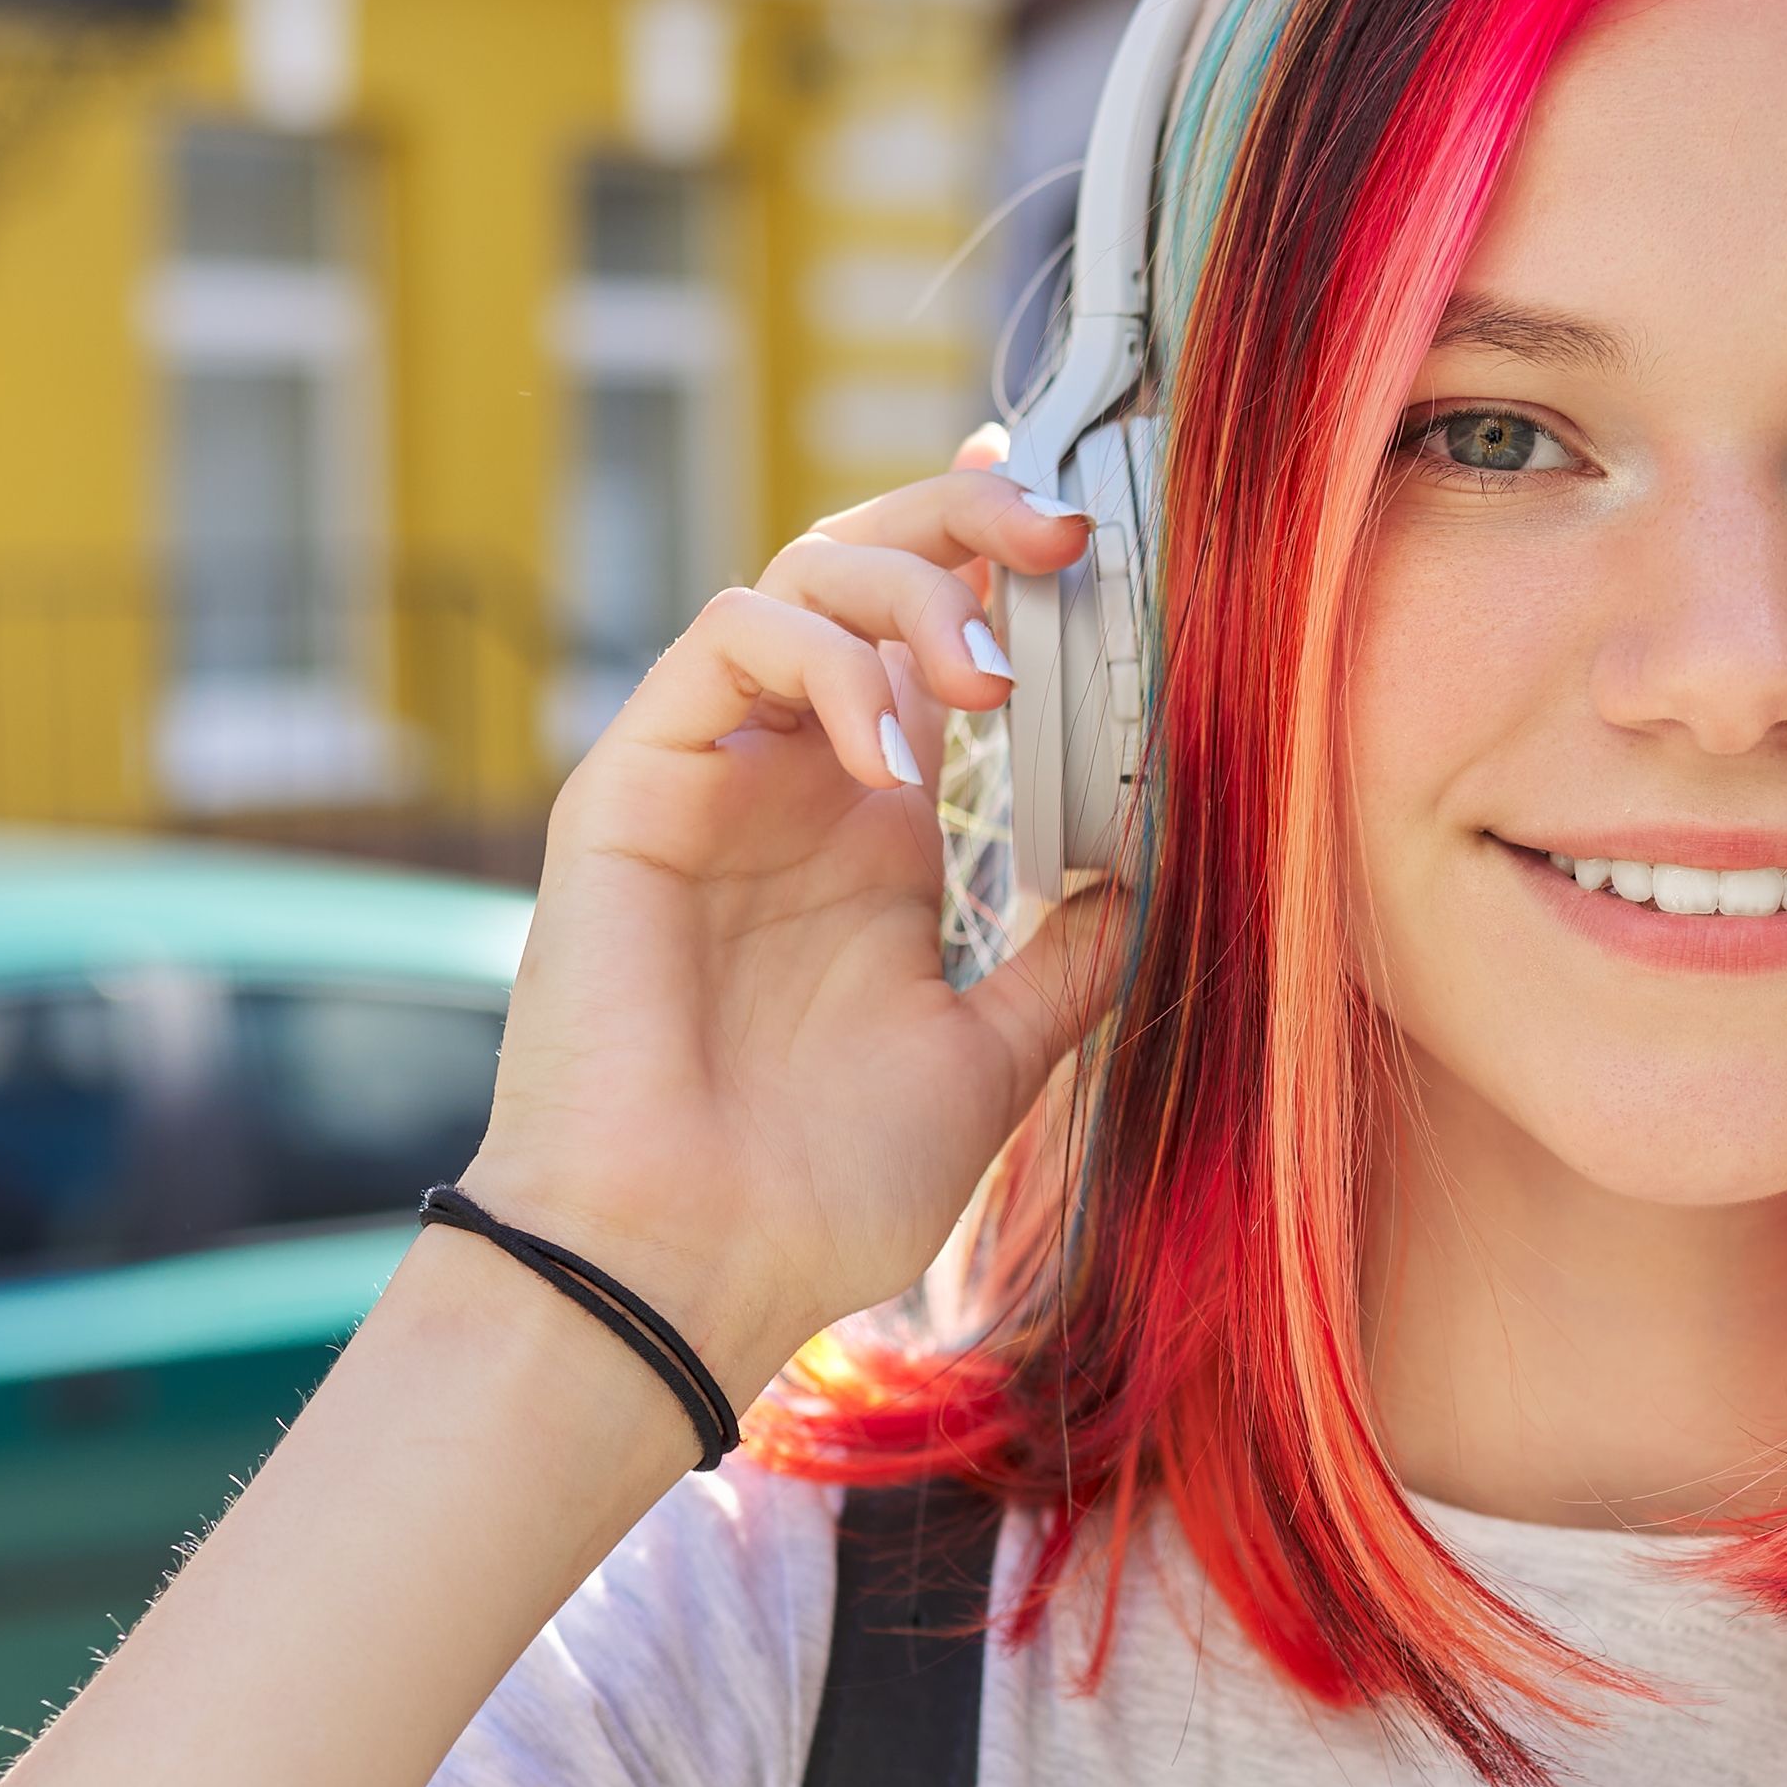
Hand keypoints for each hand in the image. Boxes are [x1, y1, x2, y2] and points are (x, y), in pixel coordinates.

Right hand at [460, 432, 1126, 1396]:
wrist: (691, 1266)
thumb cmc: (820, 1189)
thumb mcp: (991, 1059)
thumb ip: (1064, 962)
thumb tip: (1150, 874)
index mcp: (878, 834)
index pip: (935, 642)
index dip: (999, 560)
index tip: (1093, 523)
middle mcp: (796, 783)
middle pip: (867, 571)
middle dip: (967, 521)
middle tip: (1065, 533)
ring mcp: (715, 776)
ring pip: (797, 577)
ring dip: (910, 589)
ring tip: (988, 681)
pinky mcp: (636, 785)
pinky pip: (725, 644)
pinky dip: (826, 663)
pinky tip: (893, 758)